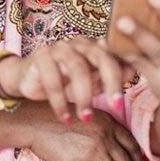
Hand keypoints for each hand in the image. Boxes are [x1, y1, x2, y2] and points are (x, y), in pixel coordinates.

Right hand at [0, 37, 130, 123]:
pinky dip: (60, 101)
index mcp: (92, 46)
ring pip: (77, 68)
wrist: (27, 80)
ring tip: (86, 118)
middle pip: (99, 56)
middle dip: (110, 81)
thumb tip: (132, 70)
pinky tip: (65, 118)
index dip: (122, 75)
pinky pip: (53, 79)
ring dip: (84, 95)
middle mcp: (76, 43)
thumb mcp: (88, 82)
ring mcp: (58, 48)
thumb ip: (107, 76)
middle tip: (116, 106)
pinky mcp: (40, 57)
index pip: (113, 56)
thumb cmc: (62, 80)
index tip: (125, 99)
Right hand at [27, 103, 145, 160]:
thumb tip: (116, 147)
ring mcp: (93, 152)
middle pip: (125, 160)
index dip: (137, 158)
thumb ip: (102, 128)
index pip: (131, 143)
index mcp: (106, 122)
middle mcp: (103, 136)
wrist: (33, 122)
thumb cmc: (56, 116)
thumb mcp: (84, 113)